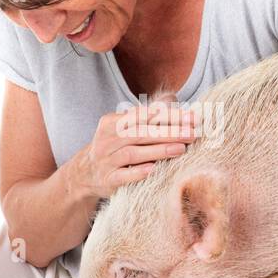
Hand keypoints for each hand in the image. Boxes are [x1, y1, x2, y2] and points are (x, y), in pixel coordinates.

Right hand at [72, 101, 197, 198]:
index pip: (143, 115)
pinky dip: (137, 172)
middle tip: (191, 133)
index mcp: (112, 122)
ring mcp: (106, 160)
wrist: (85, 173)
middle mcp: (108, 139)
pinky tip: (153, 170)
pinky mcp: (107, 179)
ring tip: (180, 149)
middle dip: (168, 132)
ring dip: (158, 151)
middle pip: (140, 133)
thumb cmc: (114, 146)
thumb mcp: (124, 128)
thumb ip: (147, 115)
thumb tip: (173, 97)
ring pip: (133, 153)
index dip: (168, 116)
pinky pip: (123, 176)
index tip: (191, 117)